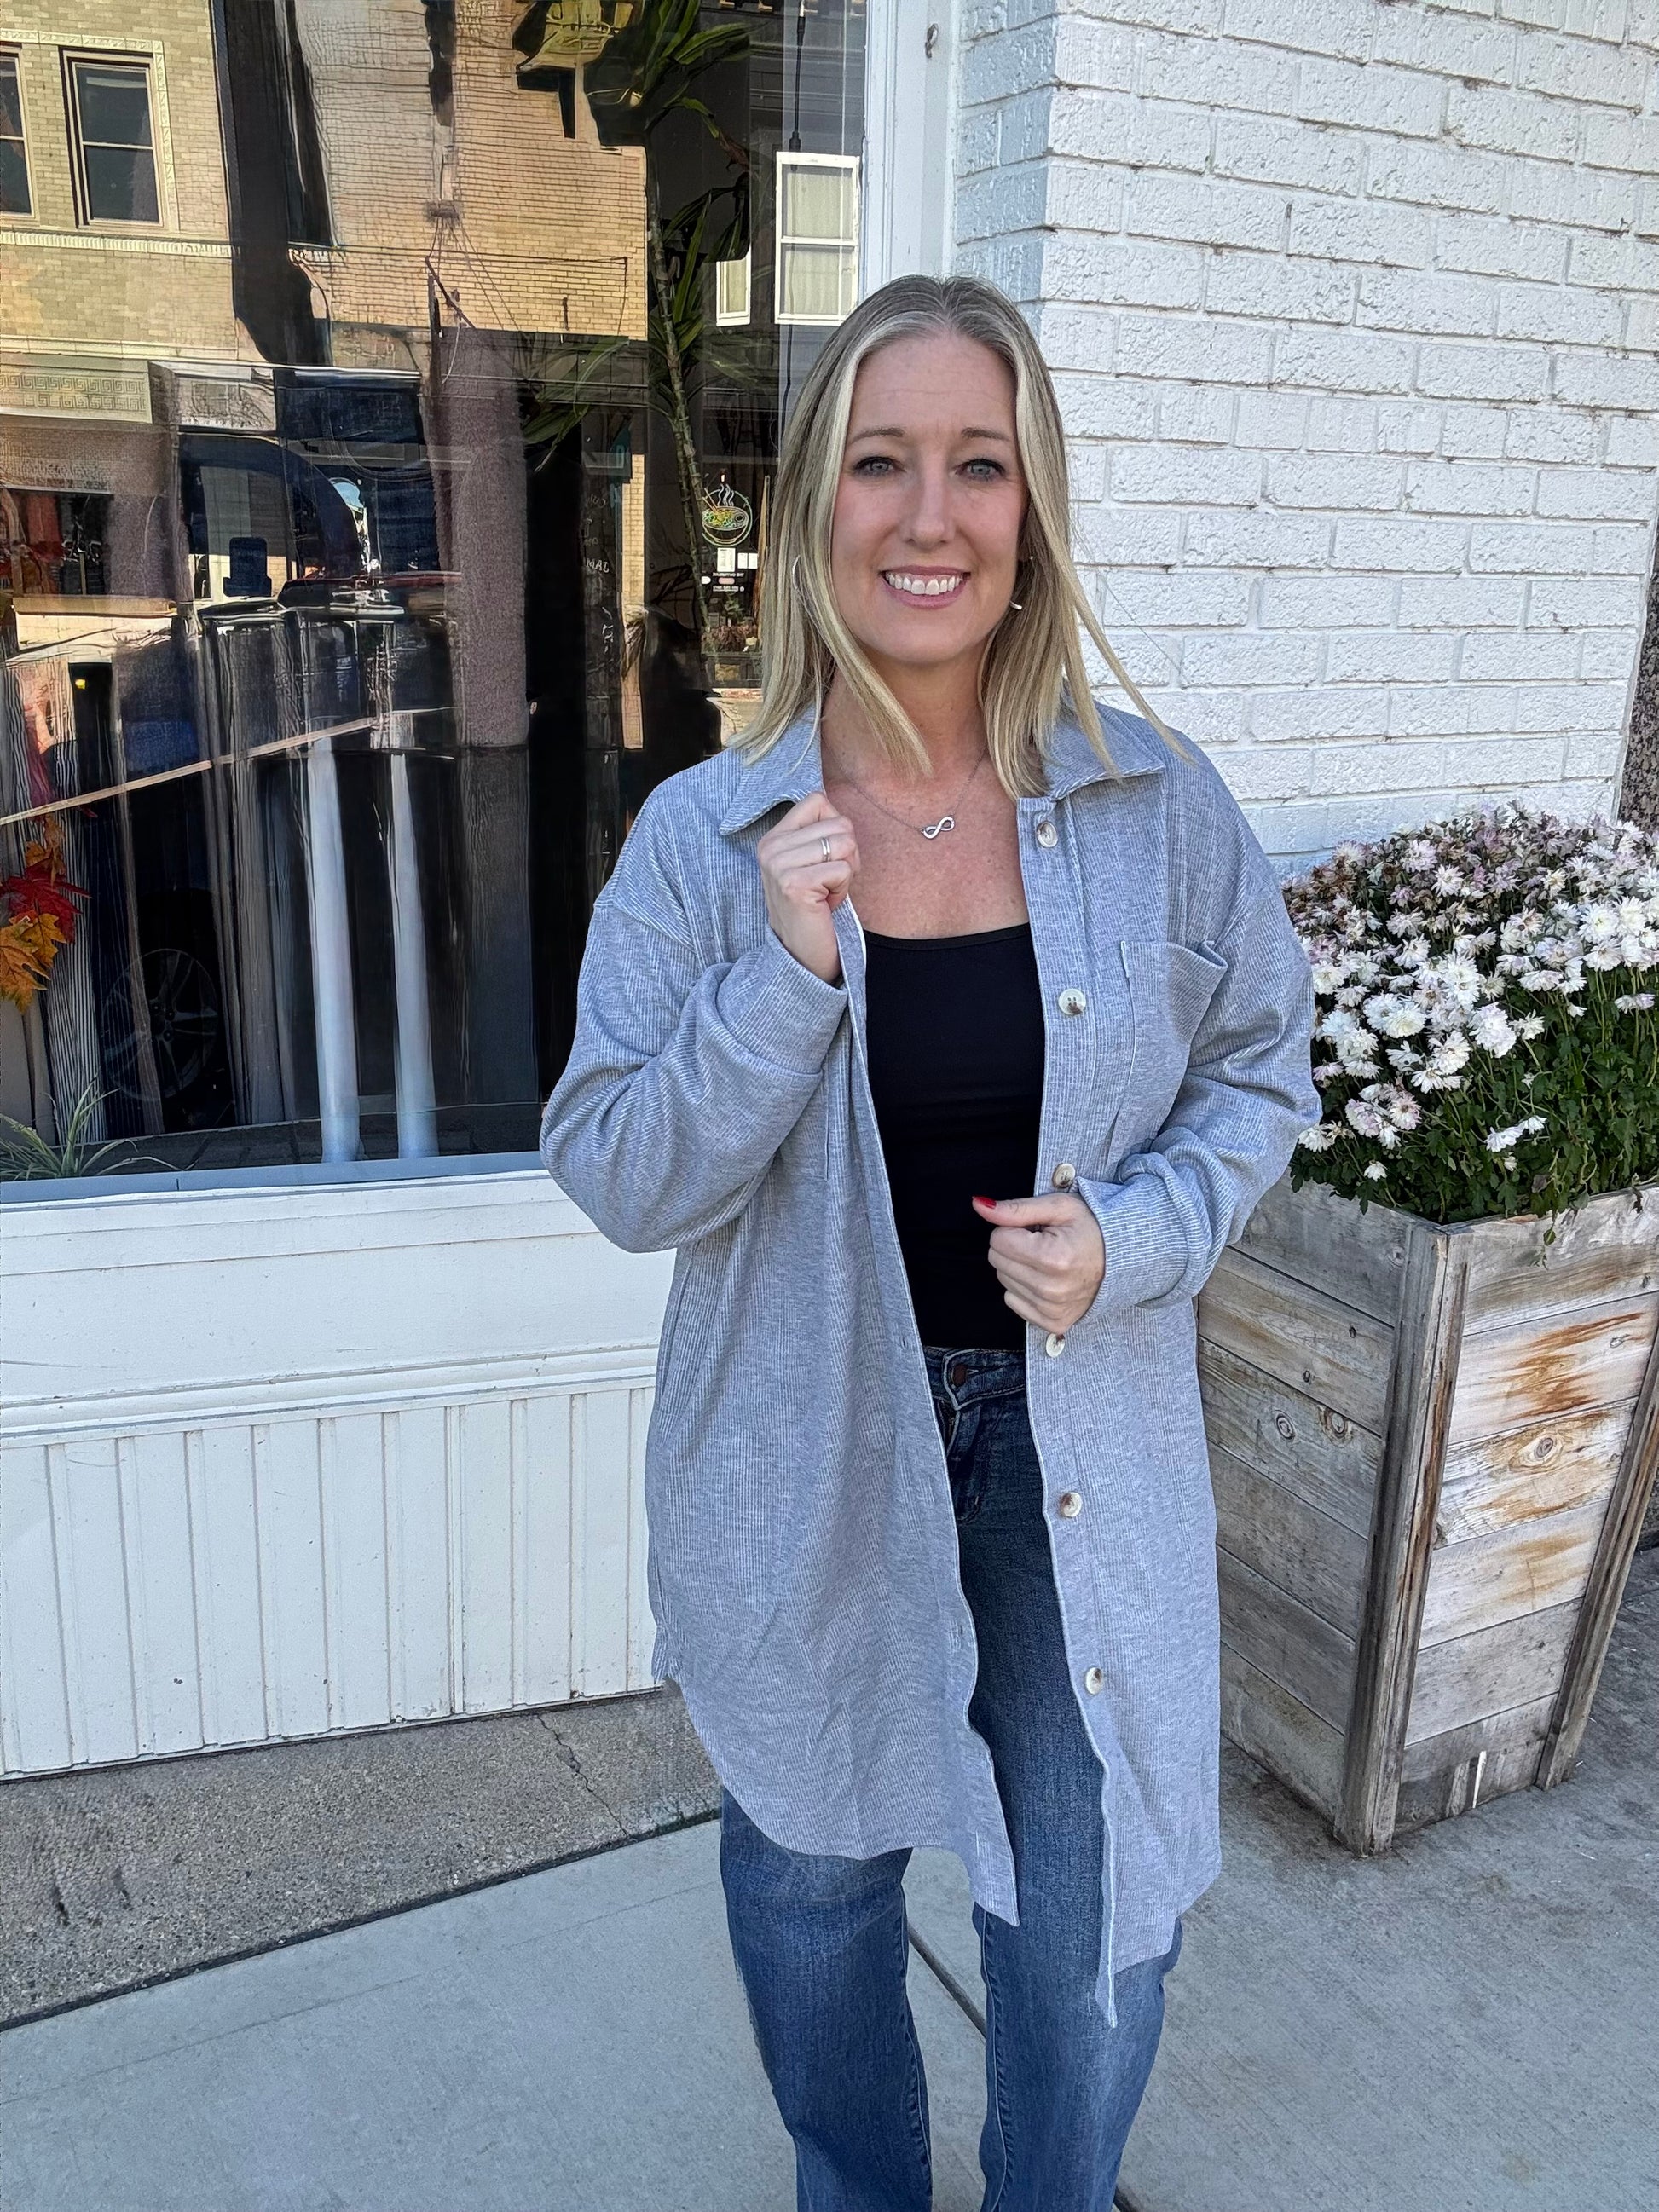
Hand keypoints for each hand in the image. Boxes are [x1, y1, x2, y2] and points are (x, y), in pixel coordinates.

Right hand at [757, 791, 860, 984]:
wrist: (801, 958)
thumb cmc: (814, 910)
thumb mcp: (809, 864)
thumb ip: (816, 834)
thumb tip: (836, 807)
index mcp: (773, 838)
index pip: (818, 800)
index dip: (837, 828)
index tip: (827, 859)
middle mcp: (770, 848)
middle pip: (839, 823)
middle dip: (848, 855)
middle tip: (829, 884)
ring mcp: (779, 866)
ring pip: (845, 843)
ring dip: (846, 873)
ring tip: (827, 894)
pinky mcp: (795, 885)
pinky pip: (843, 869)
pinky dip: (843, 890)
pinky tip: (826, 905)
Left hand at [972, 1192, 1105, 1334]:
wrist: (1123, 1260)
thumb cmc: (1091, 1229)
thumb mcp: (1057, 1208)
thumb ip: (1014, 1209)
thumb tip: (978, 1205)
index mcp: (1053, 1258)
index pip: (998, 1239)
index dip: (1014, 1229)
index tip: (1037, 1230)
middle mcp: (1051, 1289)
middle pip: (997, 1261)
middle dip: (1014, 1247)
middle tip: (1043, 1244)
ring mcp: (1052, 1309)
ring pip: (1003, 1281)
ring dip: (1020, 1267)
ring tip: (1049, 1260)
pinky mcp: (1052, 1323)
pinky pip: (1013, 1302)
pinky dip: (1025, 1288)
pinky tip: (1047, 1279)